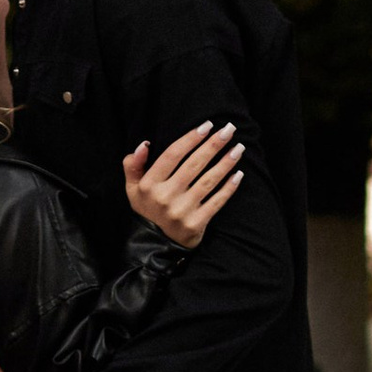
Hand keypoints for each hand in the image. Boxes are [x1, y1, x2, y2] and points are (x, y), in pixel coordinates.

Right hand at [124, 122, 243, 248]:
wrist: (155, 245)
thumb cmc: (148, 209)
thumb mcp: (133, 188)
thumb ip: (133, 165)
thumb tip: (144, 144)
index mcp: (150, 185)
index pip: (172, 155)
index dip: (191, 139)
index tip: (207, 126)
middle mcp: (165, 197)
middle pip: (194, 165)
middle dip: (213, 145)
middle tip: (229, 129)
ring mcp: (181, 211)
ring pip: (208, 181)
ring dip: (225, 163)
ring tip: (238, 148)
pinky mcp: (196, 223)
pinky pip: (216, 201)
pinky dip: (229, 187)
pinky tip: (238, 174)